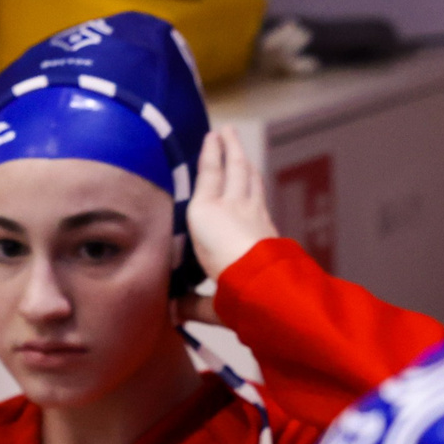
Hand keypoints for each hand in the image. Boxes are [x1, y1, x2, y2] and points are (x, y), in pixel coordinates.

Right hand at [183, 127, 278, 310]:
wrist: (266, 285)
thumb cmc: (228, 284)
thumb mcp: (205, 298)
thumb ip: (192, 303)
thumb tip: (174, 313)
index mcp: (205, 215)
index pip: (208, 177)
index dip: (210, 156)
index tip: (211, 137)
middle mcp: (230, 207)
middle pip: (233, 169)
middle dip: (229, 147)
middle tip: (227, 130)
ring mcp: (254, 213)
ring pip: (249, 178)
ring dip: (243, 160)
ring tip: (238, 148)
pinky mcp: (269, 225)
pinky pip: (258, 194)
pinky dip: (253, 181)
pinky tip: (254, 181)